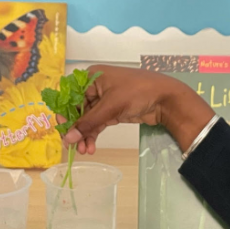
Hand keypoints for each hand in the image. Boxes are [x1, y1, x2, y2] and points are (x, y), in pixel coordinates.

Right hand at [63, 65, 214, 154]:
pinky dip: (93, 134)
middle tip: (72, 147)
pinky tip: (91, 147)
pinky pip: (97, 123)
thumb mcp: (110, 107)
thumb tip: (68, 138)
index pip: (69, 95)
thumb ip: (88, 123)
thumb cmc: (137, 92)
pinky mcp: (113, 111)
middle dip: (76, 129)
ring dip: (85, 135)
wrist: (166, 98)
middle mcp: (95, 86)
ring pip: (88, 119)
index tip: (63, 131)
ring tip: (85, 151)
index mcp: (92, 77)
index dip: (64, 114)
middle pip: (77, 109)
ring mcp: (104, 99)